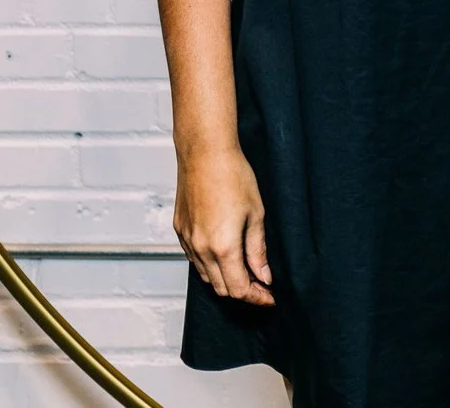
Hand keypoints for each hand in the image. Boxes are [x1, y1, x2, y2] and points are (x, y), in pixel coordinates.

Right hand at [174, 143, 274, 304]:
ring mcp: (188, 240)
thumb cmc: (233, 176)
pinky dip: (210, 265)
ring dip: (225, 279)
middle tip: (261, 285)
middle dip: (242, 292)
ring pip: (205, 276)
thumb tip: (263, 276)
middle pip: (220, 288)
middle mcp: (201, 248)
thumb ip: (258, 250)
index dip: (256, 297)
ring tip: (244, 270)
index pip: (238, 289)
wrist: (205, 152)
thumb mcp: (256, 214)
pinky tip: (224, 254)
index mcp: (223, 246)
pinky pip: (195, 259)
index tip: (269, 297)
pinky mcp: (180, 230)